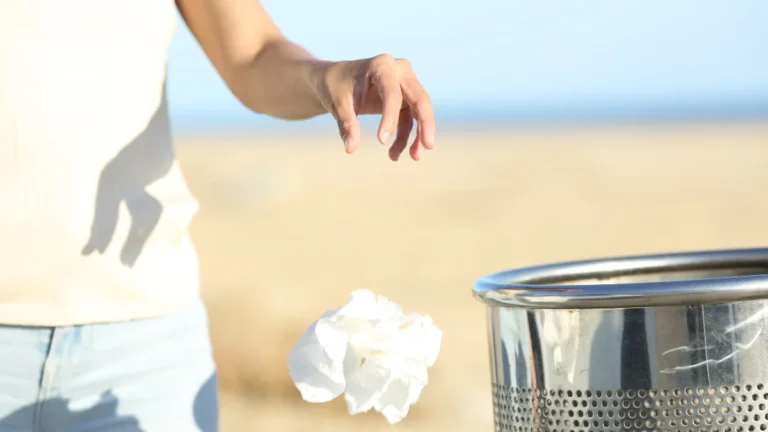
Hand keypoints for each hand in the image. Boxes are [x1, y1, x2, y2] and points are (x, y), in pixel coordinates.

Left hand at [315, 54, 435, 160]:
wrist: (334, 78)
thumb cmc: (335, 87)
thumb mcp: (337, 104)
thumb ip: (346, 125)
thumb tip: (350, 149)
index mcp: (381, 65)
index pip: (392, 93)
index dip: (390, 117)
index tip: (381, 141)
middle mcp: (398, 70)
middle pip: (419, 98)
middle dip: (426, 123)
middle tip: (428, 146)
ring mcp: (404, 83)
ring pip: (419, 111)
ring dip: (418, 135)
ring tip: (414, 157)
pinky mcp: (404, 98)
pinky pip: (410, 119)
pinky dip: (406, 137)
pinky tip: (394, 154)